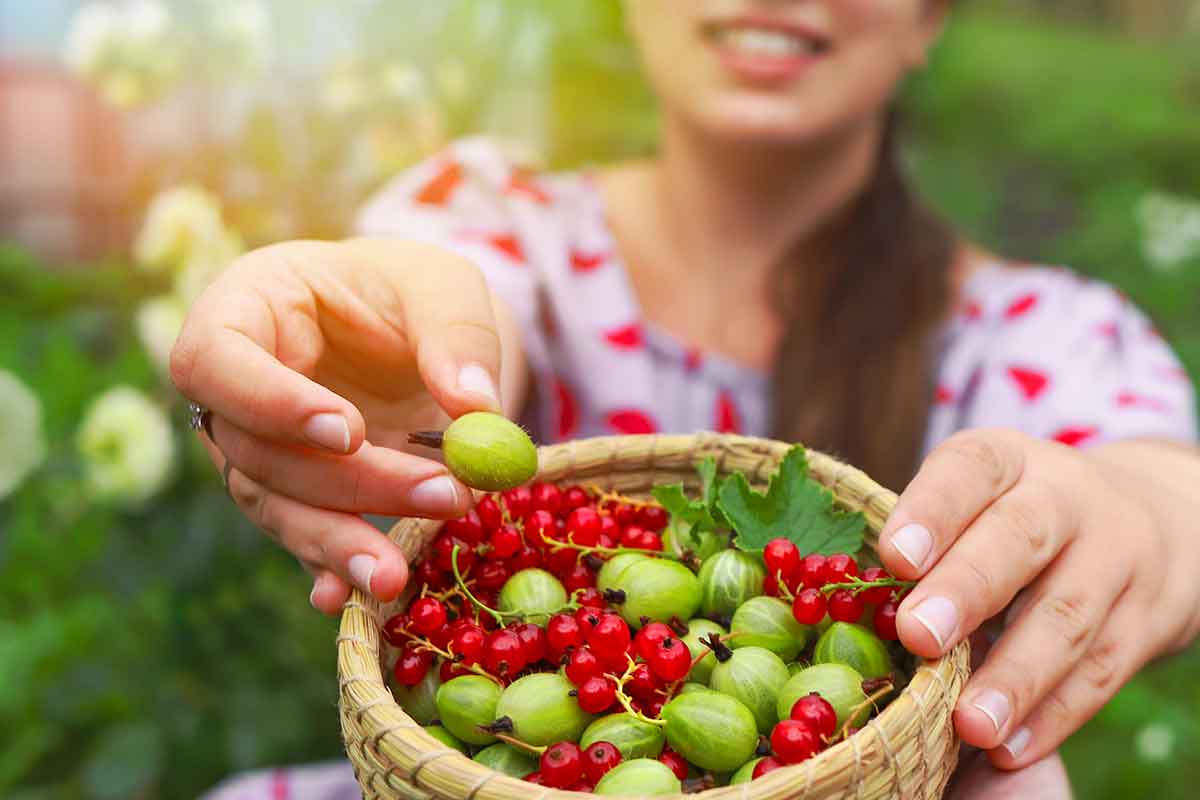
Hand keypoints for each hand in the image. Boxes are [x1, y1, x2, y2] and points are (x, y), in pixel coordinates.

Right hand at [171, 238, 522, 613]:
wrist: (415, 330)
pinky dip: (329, 569)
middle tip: (444, 495)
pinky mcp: (293, 496)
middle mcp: (233, 386)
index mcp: (249, 307)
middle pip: (257, 450)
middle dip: (349, 484)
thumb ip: (457, 337)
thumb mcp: (444, 286)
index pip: (217, 359)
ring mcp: (257, 447)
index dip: (271, 403)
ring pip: (274, 506)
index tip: (350, 432)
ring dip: (338, 542)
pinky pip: (301, 538)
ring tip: (398, 577)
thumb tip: (477, 410)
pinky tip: (354, 601)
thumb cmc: (412, 291)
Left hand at [876, 429, 1199, 768]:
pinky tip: (1010, 747)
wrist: (1157, 521)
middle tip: (919, 637)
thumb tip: (853, 607)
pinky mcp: (1151, 615)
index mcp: (1006, 461)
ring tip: (968, 724)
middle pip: (1020, 537)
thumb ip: (928, 542)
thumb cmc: (1020, 519)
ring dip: (1016, 676)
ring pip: (1068, 614)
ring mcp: (1118, 553)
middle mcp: (1066, 495)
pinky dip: (1055, 714)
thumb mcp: (981, 501)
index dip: (932, 510)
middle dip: (967, 589)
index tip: (895, 557)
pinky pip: (1104, 669)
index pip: (971, 469)